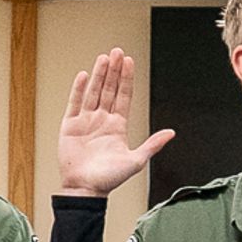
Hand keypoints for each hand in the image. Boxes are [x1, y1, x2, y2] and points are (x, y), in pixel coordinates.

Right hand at [58, 47, 173, 196]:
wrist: (86, 189)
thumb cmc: (109, 179)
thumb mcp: (136, 160)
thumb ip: (153, 144)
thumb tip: (171, 133)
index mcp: (118, 127)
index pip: (124, 96)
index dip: (127, 79)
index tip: (129, 62)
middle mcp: (102, 120)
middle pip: (109, 89)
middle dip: (114, 71)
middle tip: (118, 51)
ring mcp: (86, 121)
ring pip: (94, 92)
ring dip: (99, 75)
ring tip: (104, 58)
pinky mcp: (70, 125)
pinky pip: (74, 103)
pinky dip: (79, 89)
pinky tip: (84, 75)